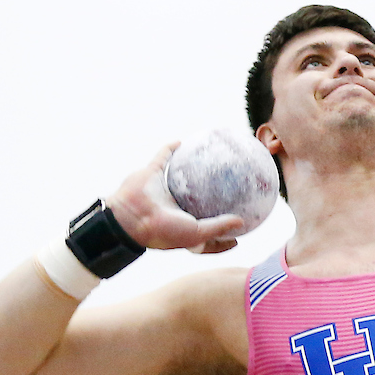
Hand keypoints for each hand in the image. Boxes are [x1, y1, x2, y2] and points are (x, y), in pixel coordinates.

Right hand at [105, 143, 245, 253]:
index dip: (224, 229)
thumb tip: (242, 222)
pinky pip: (162, 158)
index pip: (208, 229)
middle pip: (196, 200)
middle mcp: (174, 207)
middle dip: (209, 195)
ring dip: (190, 168)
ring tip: (208, 159)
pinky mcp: (151, 175)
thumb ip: (219, 226)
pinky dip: (169, 149)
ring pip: (179, 176)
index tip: (242, 225)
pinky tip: (182, 141)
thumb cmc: (165, 231)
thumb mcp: (197, 233)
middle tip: (230, 187)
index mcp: (184, 224)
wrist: (132, 219)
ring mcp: (162, 190)